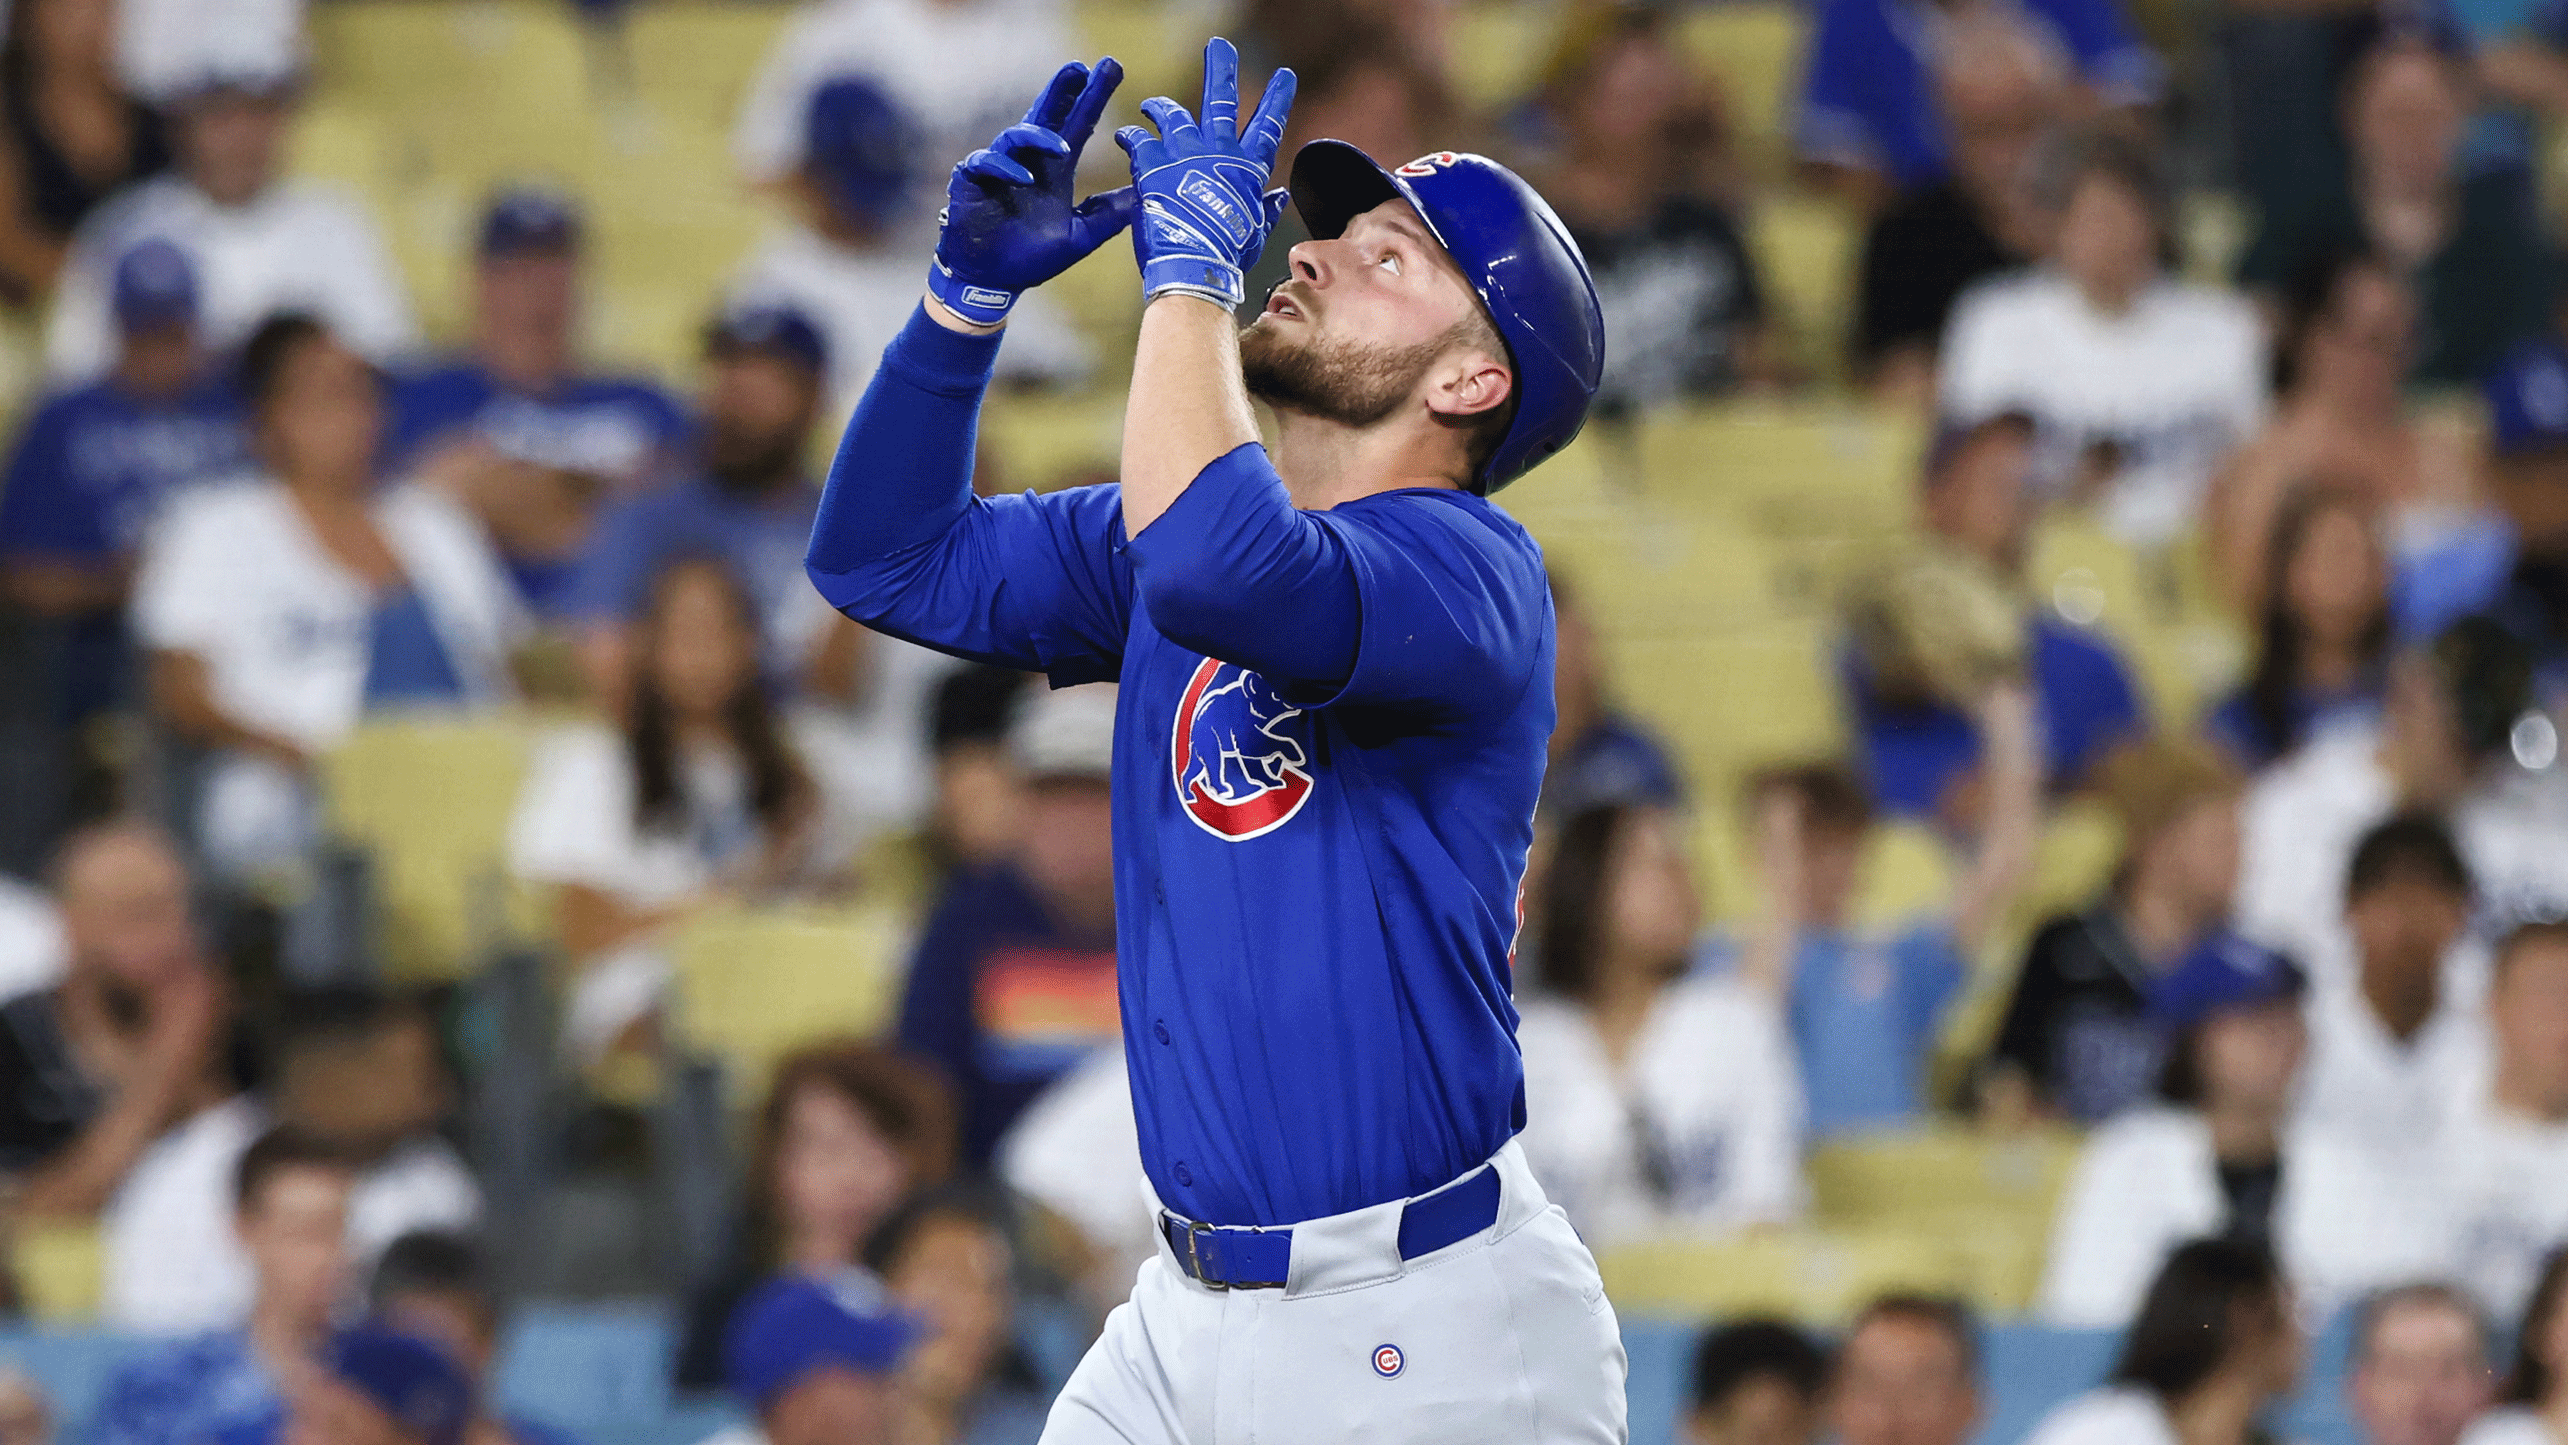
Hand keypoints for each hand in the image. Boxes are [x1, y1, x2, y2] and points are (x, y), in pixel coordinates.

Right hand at [929, 58, 1135, 327]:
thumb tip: (1148, 194)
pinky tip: (1022, 178)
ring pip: (1016, 135)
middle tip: (1081, 66)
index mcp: (1054, 171)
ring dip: (1039, 136)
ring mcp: (998, 167)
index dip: (1092, 97)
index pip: (1077, 124)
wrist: (992, 283)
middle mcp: (1028, 161)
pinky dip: (1004, 167)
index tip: (1111, 69)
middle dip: (1063, 89)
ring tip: (1063, 146)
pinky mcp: (971, 180)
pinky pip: (986, 162)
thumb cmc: (1032, 259)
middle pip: (1047, 115)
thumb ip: (1110, 214)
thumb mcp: (1080, 236)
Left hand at [1116, 37, 1294, 308]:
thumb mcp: (1255, 232)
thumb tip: (1280, 196)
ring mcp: (1184, 152)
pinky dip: (1131, 135)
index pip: (1267, 125)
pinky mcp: (1152, 162)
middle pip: (1220, 98)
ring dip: (1160, 106)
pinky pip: (1138, 137)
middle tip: (1219, 46)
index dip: (1277, 99)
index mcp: (1246, 167)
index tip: (1284, 75)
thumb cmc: (1227, 256)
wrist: (1193, 267)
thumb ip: (1266, 209)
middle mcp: (1217, 150)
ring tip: (1150, 105)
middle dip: (1220, 68)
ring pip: (1172, 112)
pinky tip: (1124, 135)